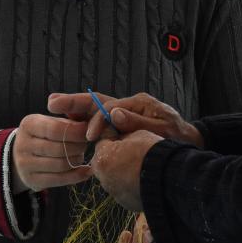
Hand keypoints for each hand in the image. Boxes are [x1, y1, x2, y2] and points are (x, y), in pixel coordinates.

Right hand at [11, 113, 92, 191]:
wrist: (23, 154)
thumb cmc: (44, 135)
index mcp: (28, 125)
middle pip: (59, 149)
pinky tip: (85, 171)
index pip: (56, 129)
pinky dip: (76, 176)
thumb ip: (68, 123)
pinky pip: (59, 180)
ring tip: (81, 155)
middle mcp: (22, 145)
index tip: (87, 133)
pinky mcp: (30, 180)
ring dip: (77, 161)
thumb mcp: (51, 122)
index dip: (75, 132)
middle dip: (78, 147)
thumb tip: (89, 127)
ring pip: (61, 165)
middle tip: (85, 145)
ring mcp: (24, 165)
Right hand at [49, 91, 202, 144]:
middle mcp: (130, 104)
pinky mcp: (125, 121)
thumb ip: (138, 122)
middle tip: (52, 101)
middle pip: (97, 100)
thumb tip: (114, 114)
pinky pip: (102, 118)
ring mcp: (126, 112)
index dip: (96, 121)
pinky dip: (86, 118)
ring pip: (97, 107)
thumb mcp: (162, 131)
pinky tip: (71, 123)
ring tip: (55, 108)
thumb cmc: (178, 139)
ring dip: (76, 108)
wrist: (189, 142)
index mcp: (138, 103)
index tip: (88, 137)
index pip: (109, 107)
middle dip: (74, 101)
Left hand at [89, 129, 162, 210]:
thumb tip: (120, 138)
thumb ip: (123, 136)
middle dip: (115, 159)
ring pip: (114, 179)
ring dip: (122, 174)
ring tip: (140, 169)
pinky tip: (144, 180)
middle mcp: (104, 178)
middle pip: (105, 164)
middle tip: (133, 154)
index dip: (114, 141)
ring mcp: (114, 192)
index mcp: (102, 158)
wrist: (169, 177)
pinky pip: (124, 191)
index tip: (125, 140)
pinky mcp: (126, 202)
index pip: (101, 144)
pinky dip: (130, 185)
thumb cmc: (152, 153)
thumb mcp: (137, 134)